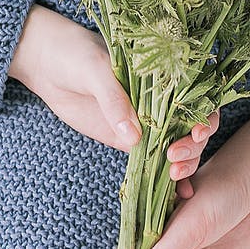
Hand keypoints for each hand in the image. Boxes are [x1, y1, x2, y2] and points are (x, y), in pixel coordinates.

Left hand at [8, 4, 218, 177]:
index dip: (203, 114)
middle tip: (175, 157)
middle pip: (191, 125)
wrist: (46, 64)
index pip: (196, 94)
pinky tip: (177, 194)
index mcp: (161, 73)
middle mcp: (159, 99)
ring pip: (176, 145)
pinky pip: (151, 159)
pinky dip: (166, 177)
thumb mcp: (95, 69)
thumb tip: (133, 138)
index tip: (196, 131)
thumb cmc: (75, 54)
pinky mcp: (126, 139)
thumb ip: (114, 100)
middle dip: (193, 145)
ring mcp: (144, 121)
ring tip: (175, 175)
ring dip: (185, 163)